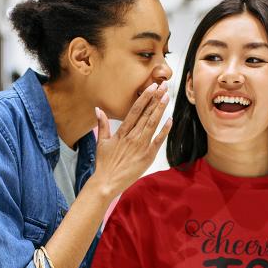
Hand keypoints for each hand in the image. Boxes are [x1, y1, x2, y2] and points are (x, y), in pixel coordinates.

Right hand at [88, 82, 171, 199]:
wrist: (107, 182)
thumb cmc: (104, 163)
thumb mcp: (101, 142)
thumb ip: (102, 124)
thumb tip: (98, 109)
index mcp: (121, 132)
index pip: (135, 110)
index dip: (144, 97)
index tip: (152, 87)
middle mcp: (132, 137)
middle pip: (146, 114)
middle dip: (156, 99)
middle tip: (164, 86)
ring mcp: (141, 146)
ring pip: (152, 124)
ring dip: (160, 109)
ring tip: (167, 97)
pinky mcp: (147, 156)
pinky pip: (158, 140)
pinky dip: (164, 130)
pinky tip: (170, 119)